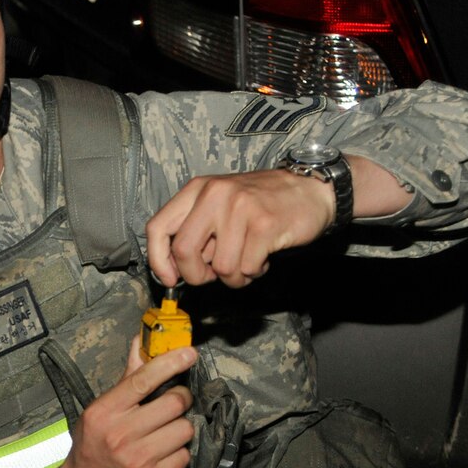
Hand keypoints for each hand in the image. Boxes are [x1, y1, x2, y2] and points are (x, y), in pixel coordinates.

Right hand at [38, 339, 197, 467]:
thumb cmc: (93, 447)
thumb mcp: (100, 411)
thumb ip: (126, 379)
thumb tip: (141, 344)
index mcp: (104, 413)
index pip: (143, 380)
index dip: (171, 363)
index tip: (189, 353)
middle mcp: (119, 435)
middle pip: (174, 403)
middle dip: (180, 400)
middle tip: (174, 403)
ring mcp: (137, 460)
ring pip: (184, 429)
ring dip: (180, 429)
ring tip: (165, 433)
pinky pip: (184, 456)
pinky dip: (179, 454)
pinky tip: (163, 455)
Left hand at [145, 169, 334, 288]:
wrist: (310, 190)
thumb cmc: (261, 203)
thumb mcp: (219, 204)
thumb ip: (194, 229)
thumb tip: (173, 270)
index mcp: (198, 189)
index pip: (157, 227)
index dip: (158, 261)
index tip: (170, 278)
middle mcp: (215, 194)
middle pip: (183, 251)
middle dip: (197, 275)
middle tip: (214, 274)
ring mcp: (240, 208)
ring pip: (221, 267)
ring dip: (234, 276)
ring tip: (247, 258)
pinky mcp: (264, 225)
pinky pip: (247, 268)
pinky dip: (254, 272)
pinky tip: (262, 257)